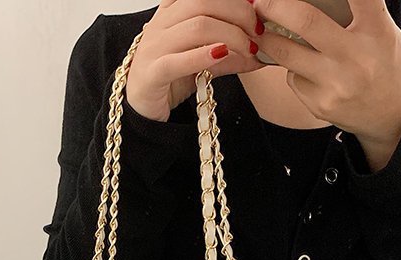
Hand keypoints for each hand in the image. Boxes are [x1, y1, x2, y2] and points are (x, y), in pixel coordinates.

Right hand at [126, 0, 267, 122]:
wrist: (141, 107)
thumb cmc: (170, 79)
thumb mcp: (204, 63)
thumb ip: (228, 55)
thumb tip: (259, 54)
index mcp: (172, 13)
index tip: (256, 12)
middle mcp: (162, 24)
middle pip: (204, 2)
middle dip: (239, 14)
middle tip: (257, 33)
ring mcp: (154, 47)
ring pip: (196, 26)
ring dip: (230, 36)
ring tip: (247, 50)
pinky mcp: (152, 73)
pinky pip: (178, 60)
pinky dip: (203, 56)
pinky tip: (222, 55)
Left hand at [253, 0, 400, 170]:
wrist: (395, 116)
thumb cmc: (386, 65)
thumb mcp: (383, 33)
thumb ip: (357, 14)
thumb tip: (313, 1)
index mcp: (377, 31)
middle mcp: (355, 57)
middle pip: (305, 21)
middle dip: (274, 5)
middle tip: (259, 0)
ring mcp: (335, 85)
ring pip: (286, 53)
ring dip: (268, 38)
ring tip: (261, 29)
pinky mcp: (319, 105)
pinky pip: (293, 78)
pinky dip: (294, 68)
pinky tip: (309, 71)